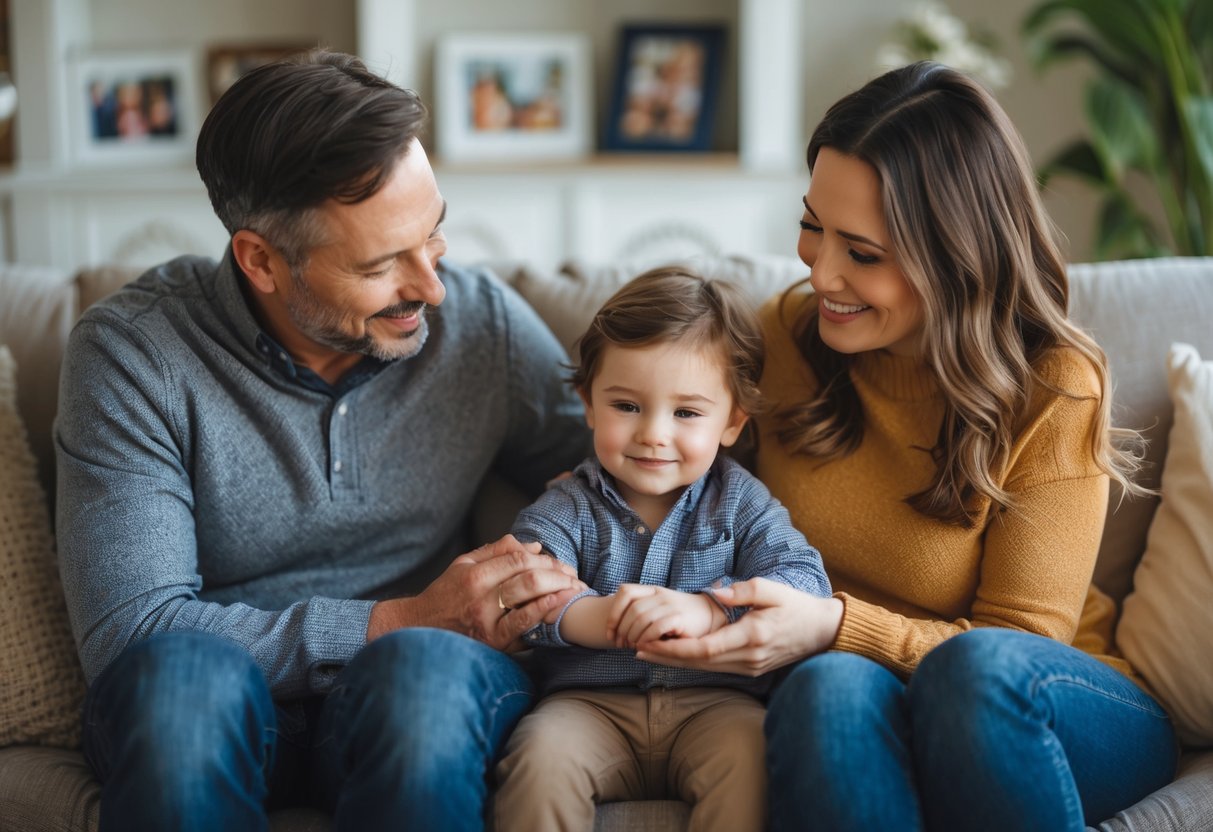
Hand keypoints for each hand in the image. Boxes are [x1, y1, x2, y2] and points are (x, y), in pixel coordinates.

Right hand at [366, 535, 582, 650]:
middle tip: (574, 575)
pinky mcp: (492, 642)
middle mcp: (480, 596)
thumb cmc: (444, 595)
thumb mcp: (463, 564)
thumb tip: (533, 546)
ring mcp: (487, 621)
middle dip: (557, 573)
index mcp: (474, 574)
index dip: (544, 559)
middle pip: (529, 577)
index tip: (559, 562)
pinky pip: (524, 626)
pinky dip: (544, 612)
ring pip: (529, 598)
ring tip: (575, 588)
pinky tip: (559, 605)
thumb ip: (497, 552)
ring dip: (558, 591)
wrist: (418, 630)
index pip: (517, 559)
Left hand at [606, 585, 723, 647]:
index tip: (610, 632)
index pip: (625, 591)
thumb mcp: (658, 610)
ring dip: (633, 636)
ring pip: (641, 618)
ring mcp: (670, 604)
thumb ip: (640, 614)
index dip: (614, 612)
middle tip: (621, 645)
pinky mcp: (680, 617)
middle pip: (631, 609)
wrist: (711, 615)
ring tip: (633, 647)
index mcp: (652, 590)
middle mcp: (660, 594)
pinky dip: (647, 638)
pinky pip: (656, 626)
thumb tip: (616, 631)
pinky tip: (646, 646)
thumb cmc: (680, 618)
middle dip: (622, 630)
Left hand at [633, 578, 842, 676]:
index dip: (675, 648)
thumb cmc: (796, 606)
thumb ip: (743, 591)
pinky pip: (716, 668)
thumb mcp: (771, 590)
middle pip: (699, 662)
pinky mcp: (750, 670)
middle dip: (667, 656)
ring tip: (649, 653)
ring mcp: (750, 667)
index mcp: (751, 636)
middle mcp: (748, 658)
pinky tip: (676, 657)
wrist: (821, 632)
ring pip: (705, 668)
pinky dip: (693, 663)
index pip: (704, 648)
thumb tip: (715, 593)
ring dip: (676, 662)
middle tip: (637, 649)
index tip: (650, 642)